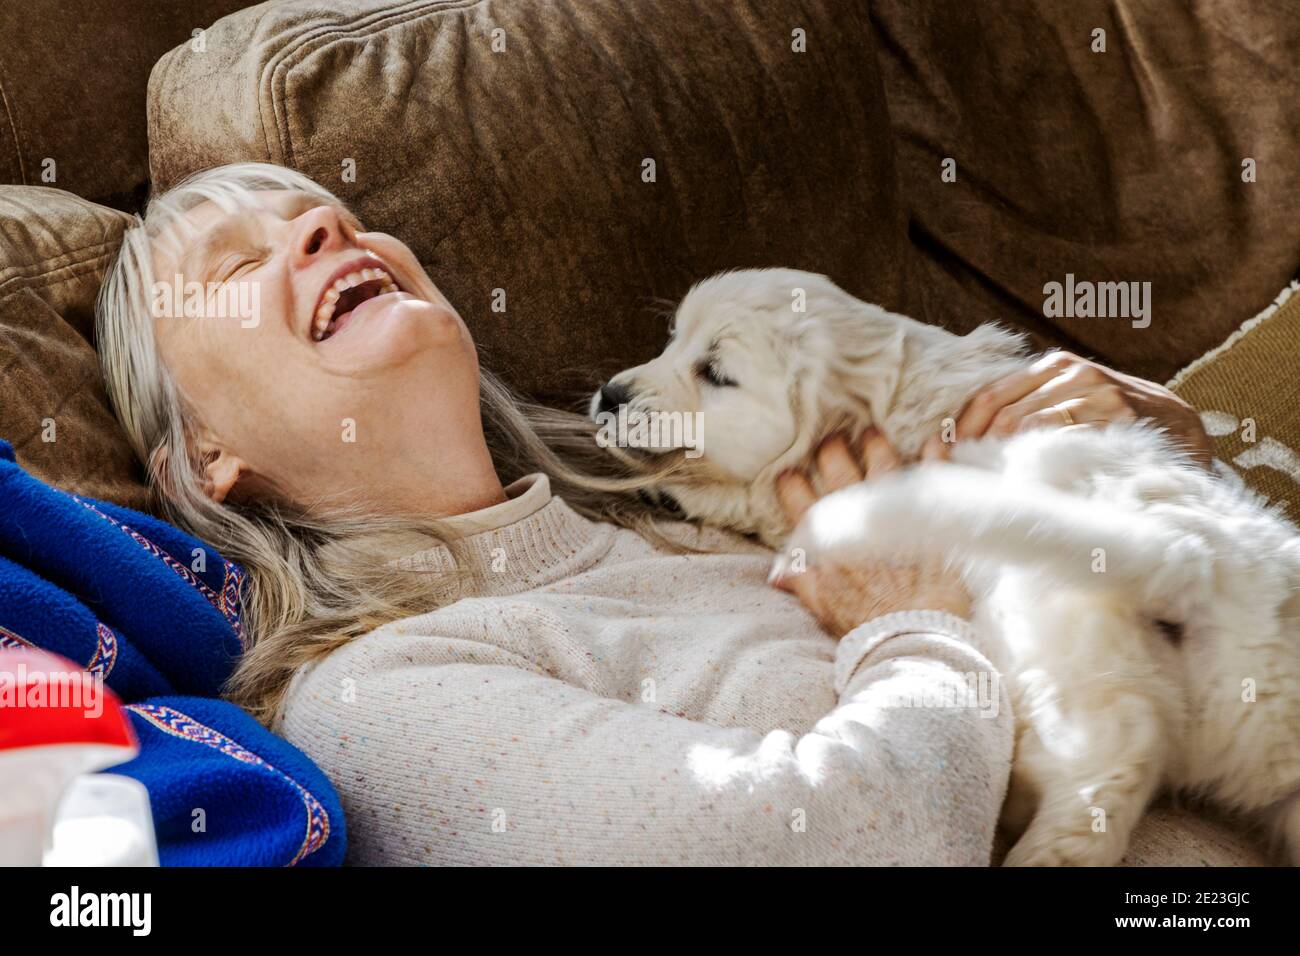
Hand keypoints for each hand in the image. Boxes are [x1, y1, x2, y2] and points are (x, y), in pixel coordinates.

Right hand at [771, 432, 971, 636]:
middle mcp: (857, 519)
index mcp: (827, 541)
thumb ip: (801, 583)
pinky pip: (930, 477)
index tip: (790, 473)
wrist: (914, 635)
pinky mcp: (928, 516)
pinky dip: (933, 456)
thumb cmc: (867, 626)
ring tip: (871, 434)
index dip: (792, 485)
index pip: (801, 502)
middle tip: (832, 441)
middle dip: (831, 452)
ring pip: (880, 466)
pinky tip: (933, 441)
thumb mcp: (824, 608)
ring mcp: (893, 513)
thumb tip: (775, 573)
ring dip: (875, 446)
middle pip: (838, 472)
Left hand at [950, 351, 1211, 465]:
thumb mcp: (1072, 402)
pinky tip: (1025, 479)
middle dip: (973, 444)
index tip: (941, 455)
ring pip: (1025, 424)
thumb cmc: (1114, 421)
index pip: (990, 394)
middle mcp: (1072, 372)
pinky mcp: (1116, 415)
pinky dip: (1036, 460)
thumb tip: (967, 439)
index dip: (961, 426)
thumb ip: (1031, 409)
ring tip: (985, 483)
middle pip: (1001, 410)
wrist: (1181, 428)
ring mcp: (1096, 392)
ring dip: (999, 457)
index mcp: (1054, 366)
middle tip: (957, 476)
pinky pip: (1061, 438)